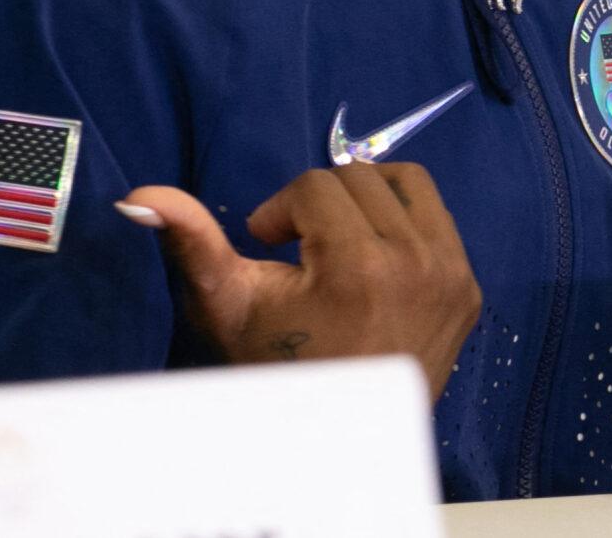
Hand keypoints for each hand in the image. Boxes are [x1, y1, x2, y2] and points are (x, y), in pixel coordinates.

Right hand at [119, 163, 482, 397]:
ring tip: (338, 240)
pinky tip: (375, 263)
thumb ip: (194, 244)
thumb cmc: (278, 368)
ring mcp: (452, 275)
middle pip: (362, 177)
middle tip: (300, 247)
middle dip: (321, 203)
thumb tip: (140, 196)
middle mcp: (417, 261)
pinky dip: (405, 226)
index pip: (316, 185)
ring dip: (368, 200)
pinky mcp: (470, 288)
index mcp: (360, 264)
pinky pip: (440, 219)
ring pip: (410, 184)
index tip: (269, 247)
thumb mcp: (231, 307)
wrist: (340, 435)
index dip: (281, 210)